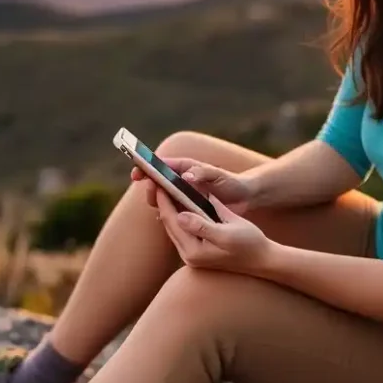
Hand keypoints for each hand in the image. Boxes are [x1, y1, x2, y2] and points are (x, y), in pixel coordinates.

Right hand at [130, 157, 255, 212]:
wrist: (245, 196)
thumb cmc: (233, 182)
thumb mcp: (220, 176)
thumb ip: (204, 173)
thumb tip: (185, 176)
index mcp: (186, 167)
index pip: (162, 164)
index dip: (147, 166)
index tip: (137, 172)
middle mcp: (181, 179)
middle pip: (158, 180)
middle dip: (149, 185)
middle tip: (150, 191)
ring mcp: (184, 193)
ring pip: (162, 196)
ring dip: (156, 200)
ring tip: (157, 206)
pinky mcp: (188, 206)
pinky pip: (172, 208)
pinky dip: (166, 212)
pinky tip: (164, 218)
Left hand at [154, 189, 274, 274]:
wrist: (264, 260)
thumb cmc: (250, 243)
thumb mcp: (228, 232)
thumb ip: (202, 226)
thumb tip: (180, 215)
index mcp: (194, 251)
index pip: (172, 220)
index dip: (164, 199)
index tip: (159, 182)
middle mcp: (189, 256)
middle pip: (168, 224)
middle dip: (163, 202)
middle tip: (158, 182)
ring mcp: (193, 256)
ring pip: (174, 227)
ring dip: (169, 208)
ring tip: (165, 189)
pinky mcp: (198, 253)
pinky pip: (183, 230)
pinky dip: (179, 216)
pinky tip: (179, 204)